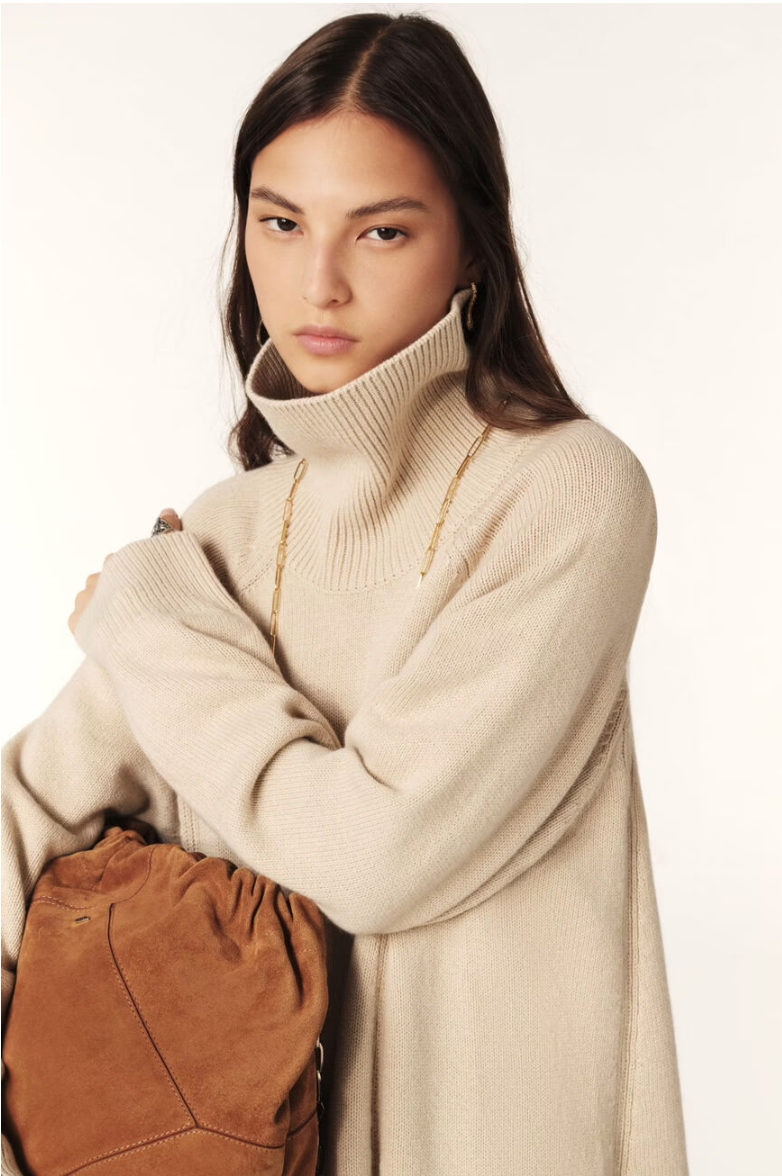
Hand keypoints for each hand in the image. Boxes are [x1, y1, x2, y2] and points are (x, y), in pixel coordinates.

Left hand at [68, 508, 181, 635]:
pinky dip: (95, 625)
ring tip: (127, 623)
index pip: (123, 562)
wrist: (146, 633)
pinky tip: (112, 634)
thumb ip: (167, 533)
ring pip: (93, 600)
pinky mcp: (77, 623)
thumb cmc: (162, 596)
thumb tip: (167, 510)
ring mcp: (85, 601)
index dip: (137, 575)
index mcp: (117, 562)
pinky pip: (83, 621)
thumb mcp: (170, 558)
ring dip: (105, 608)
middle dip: (119, 590)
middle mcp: (96, 578)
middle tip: (140, 607)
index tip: (148, 587)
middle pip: (107, 581)